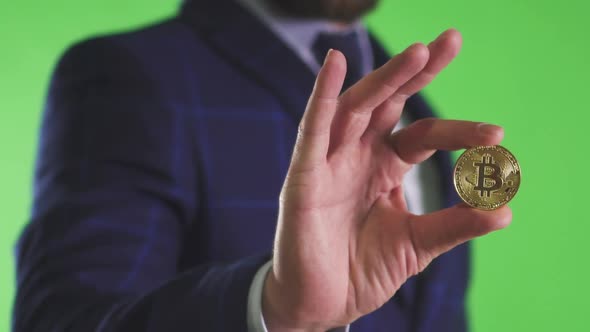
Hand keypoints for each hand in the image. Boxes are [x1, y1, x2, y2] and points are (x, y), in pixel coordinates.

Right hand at [262, 29, 511, 331]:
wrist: (322, 305)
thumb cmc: (362, 270)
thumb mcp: (417, 245)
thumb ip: (453, 224)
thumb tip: (504, 211)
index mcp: (384, 168)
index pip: (423, 135)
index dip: (459, 131)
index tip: (497, 136)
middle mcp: (357, 157)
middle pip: (388, 103)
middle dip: (416, 72)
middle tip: (450, 40)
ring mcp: (329, 163)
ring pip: (356, 109)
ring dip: (385, 79)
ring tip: (418, 53)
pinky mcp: (303, 179)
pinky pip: (312, 132)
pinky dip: (321, 98)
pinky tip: (335, 66)